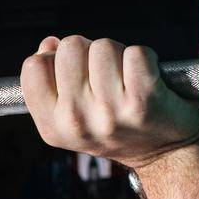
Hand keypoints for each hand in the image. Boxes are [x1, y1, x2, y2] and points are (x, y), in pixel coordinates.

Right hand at [20, 35, 198, 170]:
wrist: (164, 154)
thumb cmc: (117, 128)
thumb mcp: (73, 117)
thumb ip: (51, 83)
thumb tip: (49, 44)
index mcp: (53, 127)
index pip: (34, 66)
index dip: (54, 58)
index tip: (74, 71)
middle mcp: (76, 121)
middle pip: (70, 47)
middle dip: (89, 52)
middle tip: (105, 75)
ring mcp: (109, 112)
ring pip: (103, 46)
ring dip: (118, 54)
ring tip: (126, 78)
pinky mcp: (142, 101)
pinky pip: (136, 53)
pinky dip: (145, 58)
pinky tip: (147, 78)